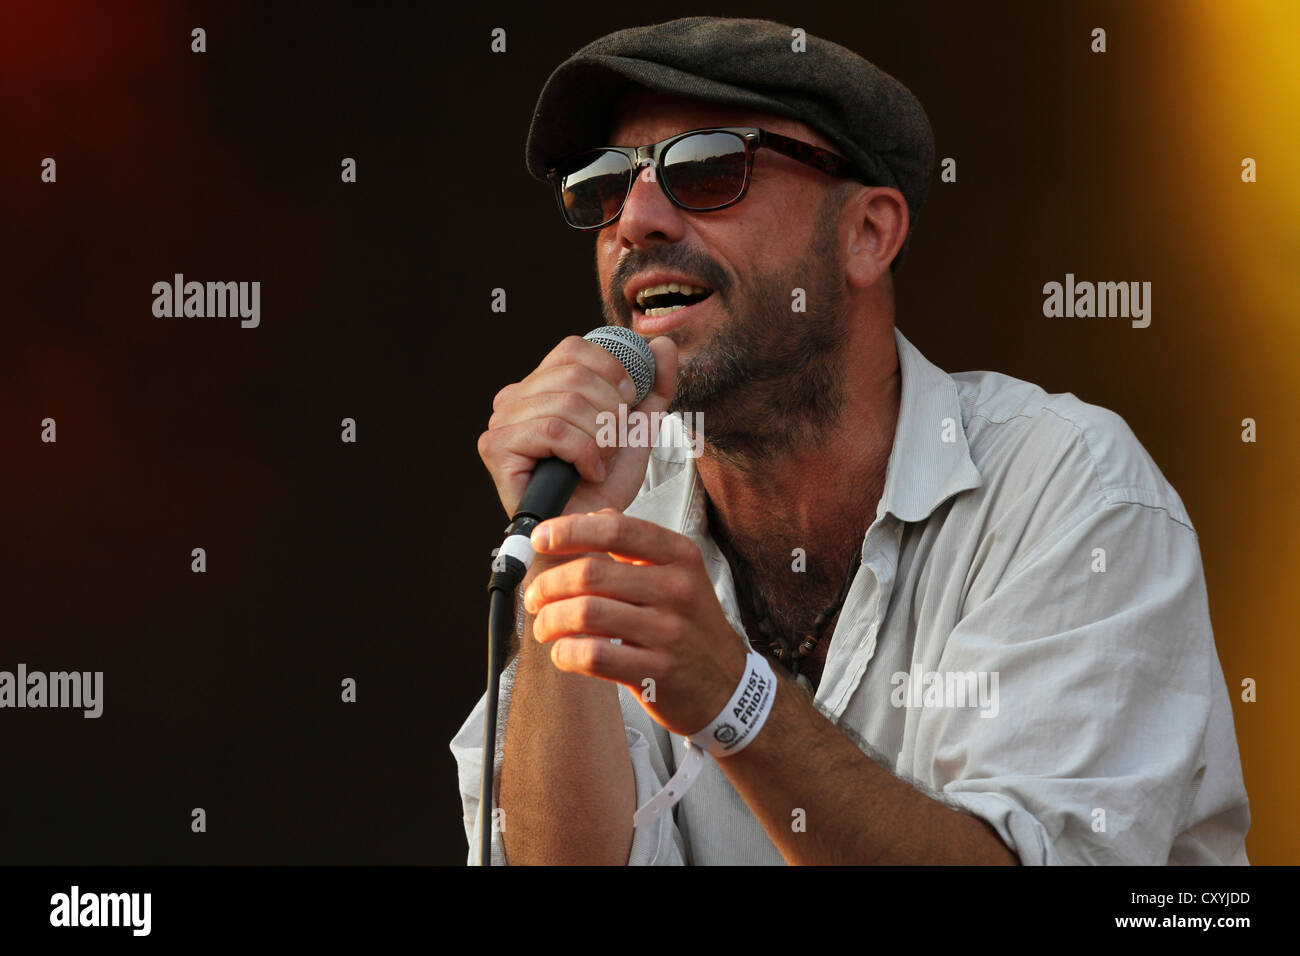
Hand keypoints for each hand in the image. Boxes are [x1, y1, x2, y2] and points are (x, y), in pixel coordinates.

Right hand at [477, 334, 677, 518]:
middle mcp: (514, 397)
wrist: (587, 534)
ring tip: (599, 462)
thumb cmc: (603, 485)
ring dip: (600, 438)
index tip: (626, 407)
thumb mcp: (638, 428)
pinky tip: (588, 473)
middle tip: (611, 445)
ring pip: (568, 404)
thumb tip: (662, 343)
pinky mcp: (497, 447)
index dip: (611, 372)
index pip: (574, 348)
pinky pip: (553, 432)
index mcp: (541, 385)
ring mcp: (501, 421)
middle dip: (610, 413)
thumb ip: (654, 386)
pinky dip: (584, 453)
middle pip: (575, 375)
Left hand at [522, 508, 749, 735]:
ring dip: (550, 620)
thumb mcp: (678, 574)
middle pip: (591, 573)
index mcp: (679, 556)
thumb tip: (587, 519)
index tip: (541, 538)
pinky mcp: (656, 671)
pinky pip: (593, 656)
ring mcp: (669, 632)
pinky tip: (563, 652)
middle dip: (548, 584)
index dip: (569, 530)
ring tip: (545, 627)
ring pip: (586, 614)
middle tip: (535, 596)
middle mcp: (677, 589)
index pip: (616, 529)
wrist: (727, 686)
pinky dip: (565, 653)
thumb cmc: (691, 626)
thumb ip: (635, 544)